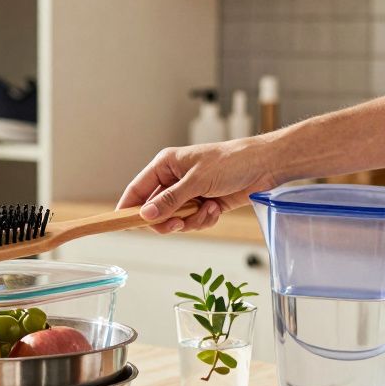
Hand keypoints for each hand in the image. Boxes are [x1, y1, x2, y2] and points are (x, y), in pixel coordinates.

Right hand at [116, 138, 280, 232]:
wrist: (264, 166)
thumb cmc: (231, 162)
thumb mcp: (196, 181)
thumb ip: (169, 200)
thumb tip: (145, 215)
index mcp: (166, 165)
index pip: (138, 189)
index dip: (128, 207)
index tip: (120, 223)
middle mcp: (174, 180)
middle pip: (155, 210)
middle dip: (168, 219)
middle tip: (177, 223)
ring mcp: (188, 194)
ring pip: (175, 220)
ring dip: (190, 220)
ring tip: (206, 209)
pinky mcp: (203, 204)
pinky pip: (192, 222)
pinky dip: (203, 220)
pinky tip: (216, 208)